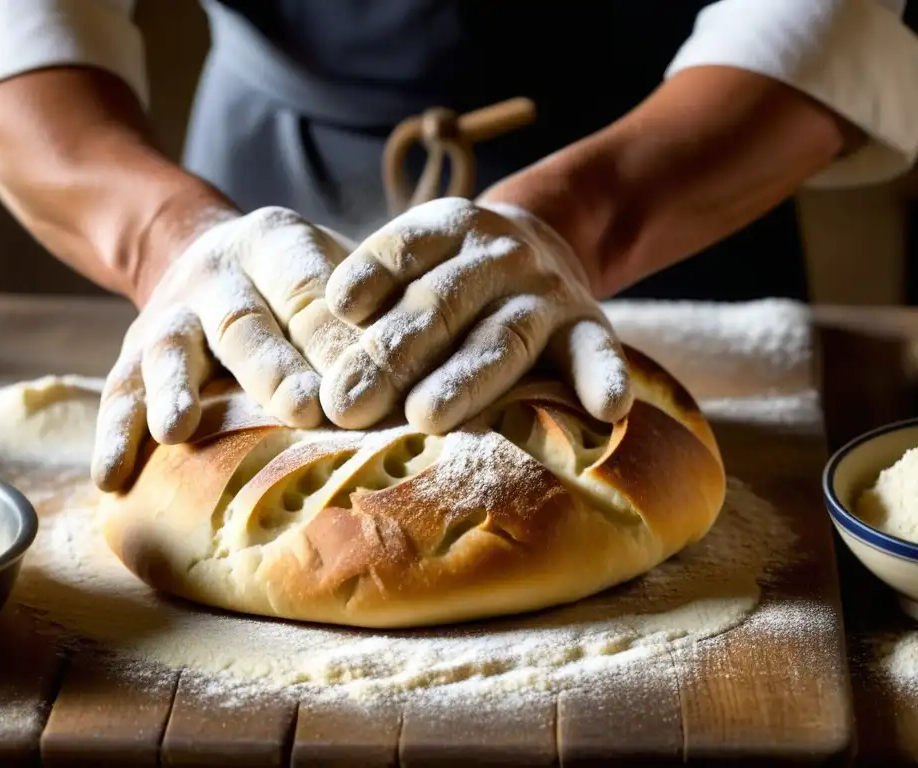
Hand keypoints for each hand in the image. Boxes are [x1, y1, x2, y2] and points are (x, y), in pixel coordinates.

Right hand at [92, 207, 358, 490]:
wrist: (205, 254)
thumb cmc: (297, 283)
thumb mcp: (334, 272)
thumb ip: (372, 314)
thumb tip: (428, 386)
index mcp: (277, 243)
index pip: (311, 288)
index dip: (340, 338)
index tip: (373, 388)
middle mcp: (217, 274)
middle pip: (244, 322)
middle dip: (274, 369)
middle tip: (306, 410)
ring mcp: (170, 314)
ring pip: (171, 351)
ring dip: (175, 391)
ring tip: (178, 429)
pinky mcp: (133, 354)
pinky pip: (119, 392)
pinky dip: (114, 434)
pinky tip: (110, 478)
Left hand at [321, 197, 632, 432]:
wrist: (550, 241)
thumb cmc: (456, 273)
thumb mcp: (420, 259)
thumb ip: (377, 296)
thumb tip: (319, 371)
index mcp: (448, 227)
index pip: (404, 248)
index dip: (372, 274)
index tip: (339, 308)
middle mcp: (499, 253)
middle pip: (441, 304)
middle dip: (391, 356)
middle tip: (347, 405)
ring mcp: (546, 291)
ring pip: (502, 337)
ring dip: (465, 379)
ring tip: (427, 417)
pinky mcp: (588, 325)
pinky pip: (597, 352)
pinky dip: (603, 376)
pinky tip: (606, 408)